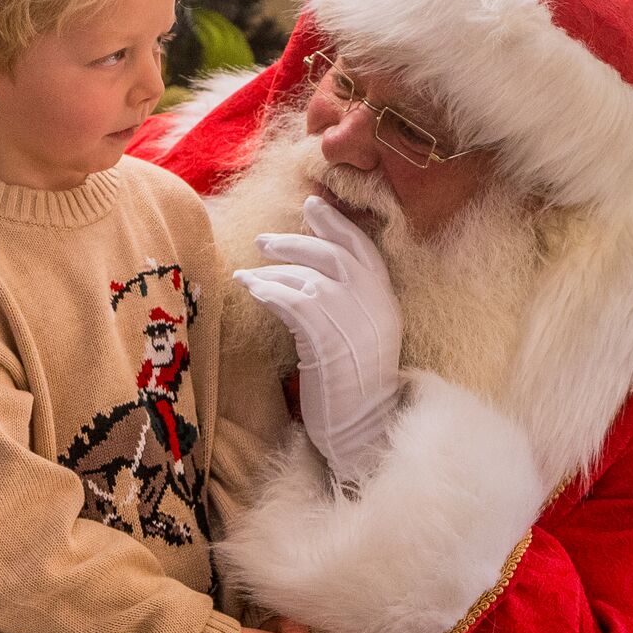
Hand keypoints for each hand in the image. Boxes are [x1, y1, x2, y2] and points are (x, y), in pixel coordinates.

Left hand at [234, 195, 404, 482]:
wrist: (363, 427)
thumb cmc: (355, 385)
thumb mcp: (363, 335)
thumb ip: (351, 302)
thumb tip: (313, 274)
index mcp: (386, 301)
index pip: (363, 249)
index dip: (337, 224)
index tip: (314, 206)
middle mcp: (374, 305)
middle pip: (332, 255)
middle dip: (296, 242)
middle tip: (264, 240)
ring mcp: (352, 319)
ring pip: (307, 277)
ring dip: (273, 271)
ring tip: (247, 275)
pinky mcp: (326, 338)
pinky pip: (291, 301)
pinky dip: (268, 291)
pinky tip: (250, 289)